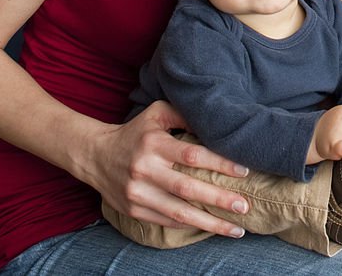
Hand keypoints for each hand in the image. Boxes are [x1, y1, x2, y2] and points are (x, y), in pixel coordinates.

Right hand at [87, 100, 249, 236]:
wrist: (96, 155)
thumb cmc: (136, 132)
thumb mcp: (157, 113)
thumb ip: (185, 114)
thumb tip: (216, 124)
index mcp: (154, 144)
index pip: (192, 155)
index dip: (220, 164)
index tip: (244, 171)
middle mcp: (145, 169)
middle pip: (188, 188)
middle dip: (219, 199)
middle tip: (245, 206)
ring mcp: (138, 194)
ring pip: (179, 212)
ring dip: (210, 223)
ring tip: (237, 229)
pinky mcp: (134, 211)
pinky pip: (167, 221)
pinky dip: (191, 226)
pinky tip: (212, 228)